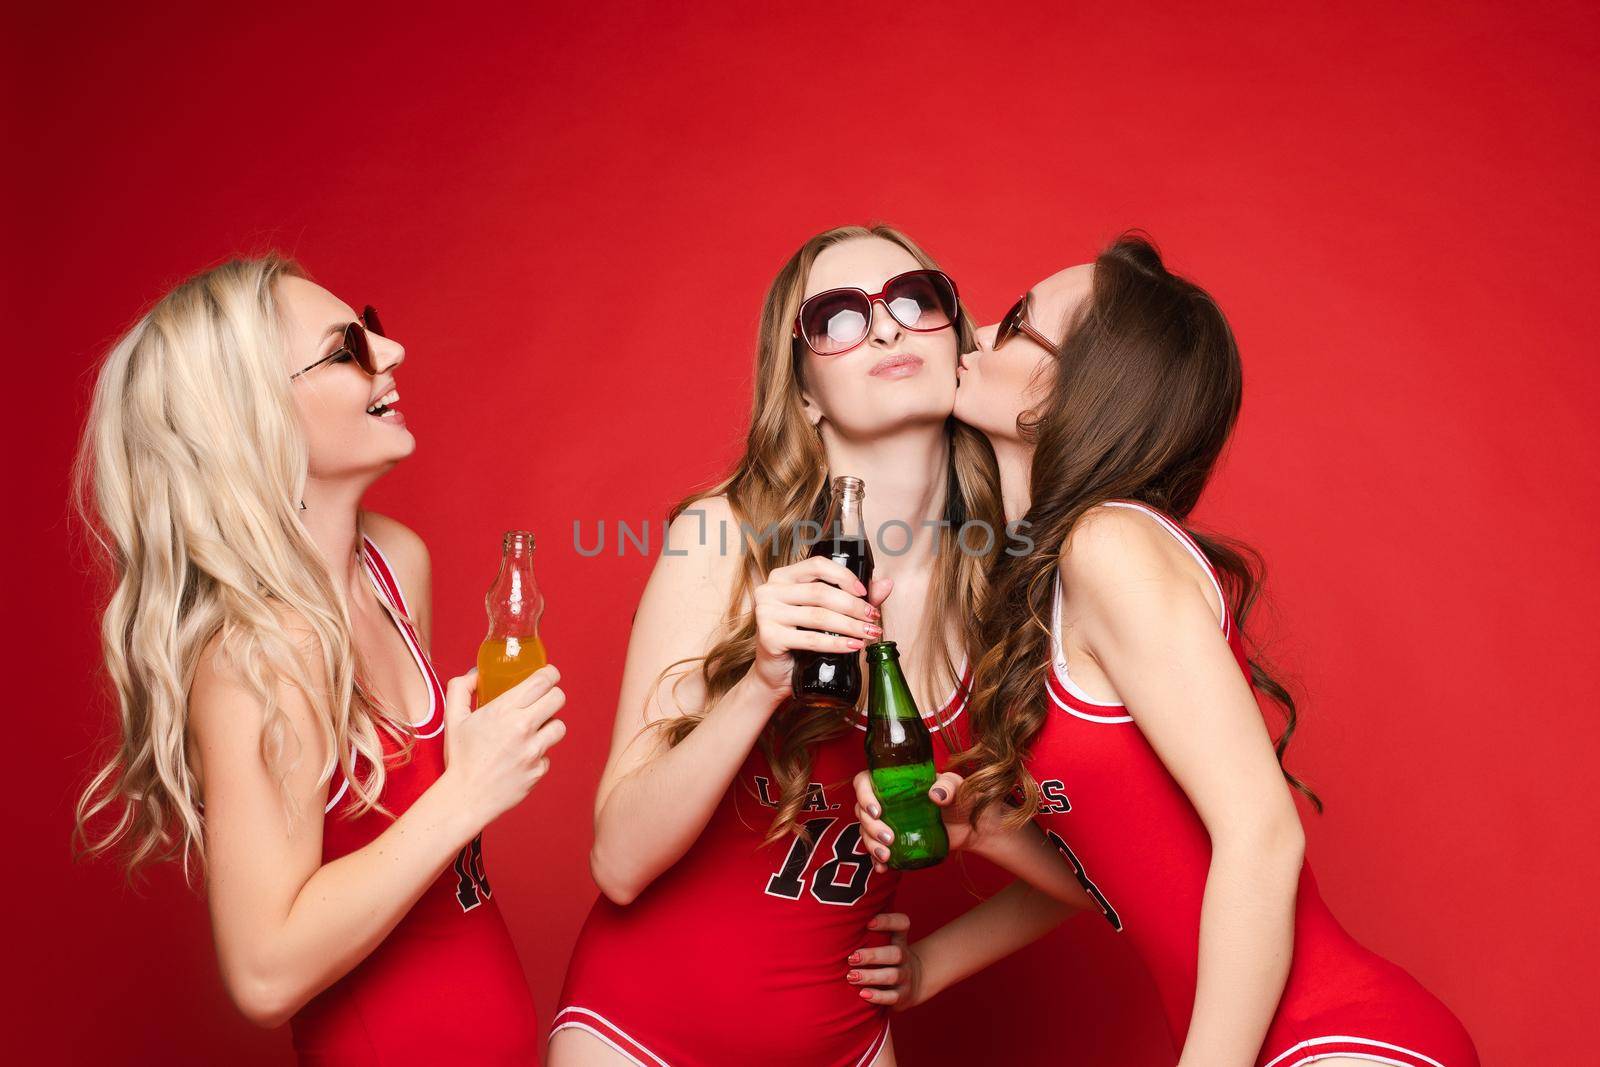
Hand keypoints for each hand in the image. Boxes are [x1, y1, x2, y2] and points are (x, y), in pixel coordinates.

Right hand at [440, 664, 567, 826]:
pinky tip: (521, 756)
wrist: (466, 798)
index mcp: (503, 711)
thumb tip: (475, 674)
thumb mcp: (453, 718)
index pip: (542, 680)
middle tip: (542, 700)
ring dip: (549, 725)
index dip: (549, 674)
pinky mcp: (539, 770)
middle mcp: (522, 728)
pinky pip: (548, 754)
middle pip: (559, 698)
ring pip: (560, 726)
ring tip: (532, 730)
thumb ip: (460, 689)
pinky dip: (538, 754)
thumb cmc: (459, 757)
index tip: (547, 675)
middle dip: (552, 695)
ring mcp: (533, 751)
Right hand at [746, 554, 892, 697]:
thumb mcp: (824, 613)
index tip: (865, 593)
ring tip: (868, 634)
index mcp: (782, 576)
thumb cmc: (799, 638)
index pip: (817, 565)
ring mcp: (767, 613)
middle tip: (873, 619)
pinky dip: (836, 643)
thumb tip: (886, 584)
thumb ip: (853, 597)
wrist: (775, 673)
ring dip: (849, 626)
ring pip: (818, 615)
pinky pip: (810, 639)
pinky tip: (853, 646)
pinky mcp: (769, 637)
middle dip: (853, 606)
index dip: (844, 576)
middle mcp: (770, 590)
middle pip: (820, 592)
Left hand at [846, 912, 922, 1010]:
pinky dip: (877, 996)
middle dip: (872, 955)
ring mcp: (905, 976)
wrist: (914, 982)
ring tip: (851, 976)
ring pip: (893, 975)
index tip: (868, 923)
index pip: (902, 924)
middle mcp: (904, 956)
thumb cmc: (887, 957)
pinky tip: (862, 994)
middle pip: (896, 953)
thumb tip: (834, 925)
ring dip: (870, 976)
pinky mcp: (903, 995)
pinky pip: (893, 997)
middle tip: (851, 958)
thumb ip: (867, 933)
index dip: (888, 921)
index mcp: (899, 939)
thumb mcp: (886, 942)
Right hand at [854, 769, 972, 874]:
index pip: (864, 782)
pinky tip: (882, 867)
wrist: (970, 826)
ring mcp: (890, 822)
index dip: (864, 795)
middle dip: (870, 827)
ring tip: (886, 856)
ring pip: (865, 831)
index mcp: (894, 782)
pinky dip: (875, 859)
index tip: (877, 811)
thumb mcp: (957, 786)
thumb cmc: (961, 800)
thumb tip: (934, 795)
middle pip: (861, 811)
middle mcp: (886, 801)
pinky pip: (876, 850)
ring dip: (871, 844)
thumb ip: (948, 786)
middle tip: (889, 838)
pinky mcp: (895, 842)